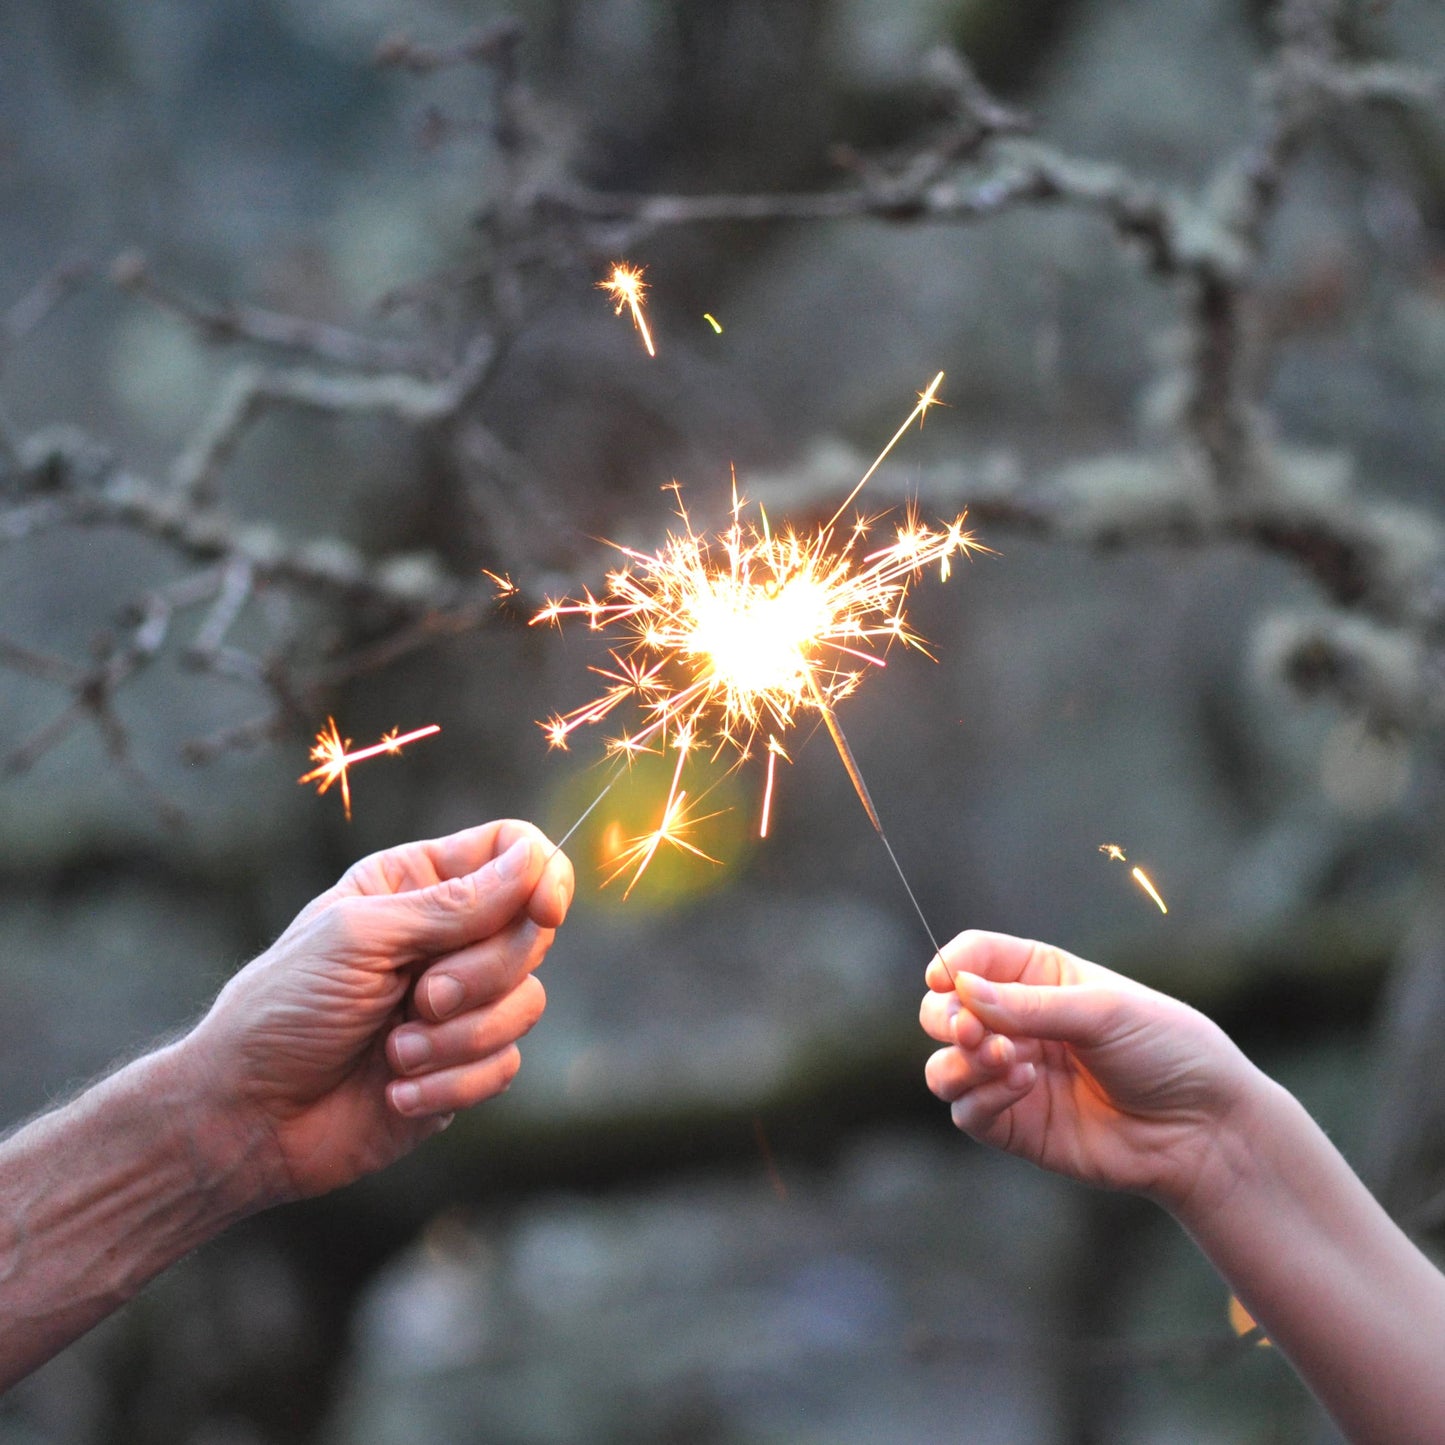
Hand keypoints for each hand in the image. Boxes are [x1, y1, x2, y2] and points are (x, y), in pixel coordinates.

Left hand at [183, 820, 573, 1203]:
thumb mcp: (362, 937)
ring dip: (460, 1037)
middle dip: (482, 973)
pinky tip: (396, 1093)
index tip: (544, 910)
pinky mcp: (463, 1066)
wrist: (246, 1117)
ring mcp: (459, 1003)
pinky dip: (452, 1083)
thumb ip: (455, 903)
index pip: (511, 852)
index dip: (543, 875)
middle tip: (422, 997)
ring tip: (395, 1053)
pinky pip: (506, 1064)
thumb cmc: (284, 1009)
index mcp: (417, 884)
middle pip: (532, 931)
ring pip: (527, 1002)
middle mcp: (447, 937)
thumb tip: (535, 863)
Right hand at [920, 930, 1264, 1208]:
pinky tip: (1023, 1086)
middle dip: (945, 1016)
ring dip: (958, 1060)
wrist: (1206, 1130)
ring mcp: (1014, 1075)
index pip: (974, 957)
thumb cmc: (1168, 1052)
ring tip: (1000, 1058)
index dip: (951, 964)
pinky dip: (980, 1096)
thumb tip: (962, 991)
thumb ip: (1030, 1005)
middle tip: (970, 1030)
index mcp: (1040, 977)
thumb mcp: (1104, 1011)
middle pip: (944, 1009)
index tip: (944, 979)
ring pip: (944, 1066)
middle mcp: (1018, 1024)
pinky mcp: (1016, 1125)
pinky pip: (966, 1111)